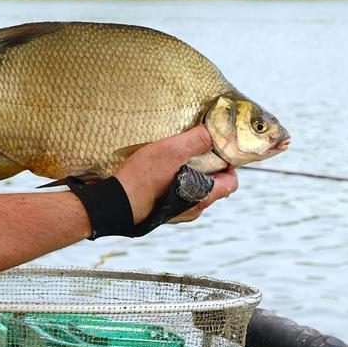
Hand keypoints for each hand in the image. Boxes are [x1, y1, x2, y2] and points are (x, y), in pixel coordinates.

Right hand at [113, 125, 237, 224]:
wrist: (116, 202)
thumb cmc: (144, 178)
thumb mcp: (172, 151)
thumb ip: (197, 140)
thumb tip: (212, 132)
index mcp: (204, 196)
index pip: (231, 183)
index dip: (228, 165)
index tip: (217, 151)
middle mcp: (194, 208)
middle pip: (213, 186)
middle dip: (207, 168)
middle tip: (193, 152)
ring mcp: (178, 213)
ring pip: (194, 191)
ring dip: (189, 175)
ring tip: (173, 161)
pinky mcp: (162, 213)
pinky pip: (177, 196)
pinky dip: (174, 183)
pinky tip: (159, 174)